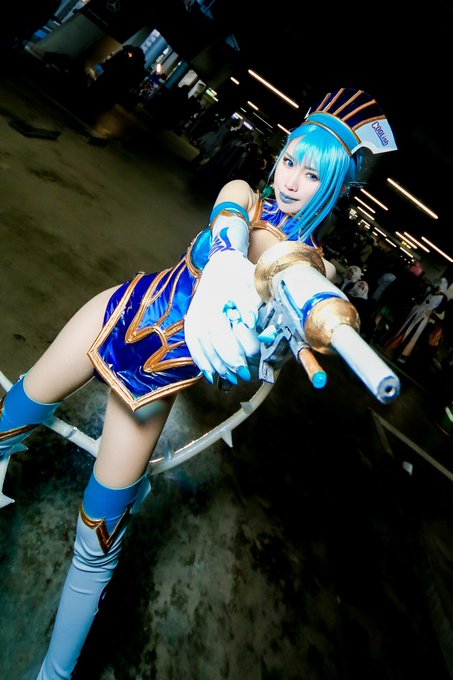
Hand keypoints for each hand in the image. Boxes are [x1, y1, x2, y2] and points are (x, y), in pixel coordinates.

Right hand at [184, 250, 260, 382]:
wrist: (220, 265)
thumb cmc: (239, 274)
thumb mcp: (250, 284)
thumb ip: (250, 303)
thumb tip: (251, 322)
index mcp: (214, 300)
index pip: (220, 333)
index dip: (232, 352)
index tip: (247, 366)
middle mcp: (199, 310)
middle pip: (210, 342)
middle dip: (226, 363)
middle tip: (243, 376)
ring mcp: (193, 316)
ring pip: (200, 346)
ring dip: (215, 366)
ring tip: (231, 379)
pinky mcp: (191, 321)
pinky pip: (193, 345)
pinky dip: (201, 361)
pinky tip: (211, 375)